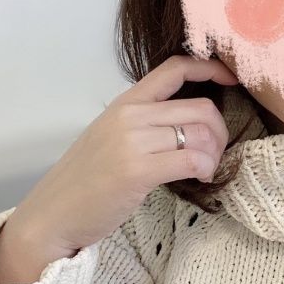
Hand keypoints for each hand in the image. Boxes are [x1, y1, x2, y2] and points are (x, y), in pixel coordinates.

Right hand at [8, 55, 237, 256]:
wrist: (52, 214)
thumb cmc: (86, 180)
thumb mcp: (112, 135)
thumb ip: (146, 121)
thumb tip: (191, 120)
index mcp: (126, 102)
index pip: (175, 68)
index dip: (210, 68)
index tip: (231, 78)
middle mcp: (130, 115)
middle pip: (201, 108)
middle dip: (220, 131)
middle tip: (215, 153)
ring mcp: (132, 142)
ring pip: (201, 134)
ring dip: (214, 155)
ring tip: (205, 169)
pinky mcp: (137, 170)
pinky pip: (192, 159)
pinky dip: (206, 168)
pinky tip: (200, 177)